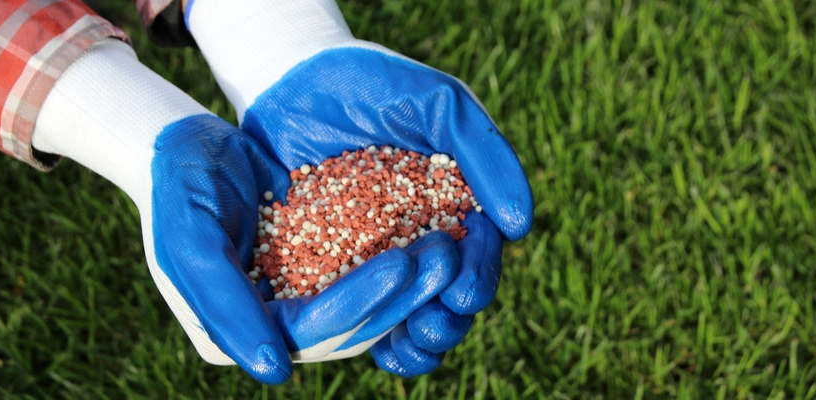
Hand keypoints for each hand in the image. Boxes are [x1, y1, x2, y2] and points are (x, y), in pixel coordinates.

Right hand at [31, 41, 428, 382]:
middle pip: (347, 325)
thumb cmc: (178, 189)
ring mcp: (294, 302)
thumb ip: (225, 308)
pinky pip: (362, 275)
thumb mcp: (191, 244)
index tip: (403, 265)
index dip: (358, 302)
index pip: (309, 331)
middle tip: (443, 256)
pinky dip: (395, 261)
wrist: (183, 146)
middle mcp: (268, 329)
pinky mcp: (314, 273)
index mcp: (234, 335)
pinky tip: (433, 234)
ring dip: (408, 283)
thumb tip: (274, 372)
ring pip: (364, 306)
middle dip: (398, 295)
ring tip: (448, 247)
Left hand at [186, 0, 533, 375]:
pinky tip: (372, 347)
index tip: (464, 292)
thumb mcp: (440, 105)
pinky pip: (351, 309)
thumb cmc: (375, 85)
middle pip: (445, 295)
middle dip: (448, 319)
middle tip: (436, 324)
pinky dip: (365, 333)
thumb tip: (521, 226)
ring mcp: (374, 256)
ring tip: (409, 342)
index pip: (478, 253)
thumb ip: (486, 155)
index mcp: (456, 206)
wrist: (295, 78)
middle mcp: (420, 238)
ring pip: (405, 313)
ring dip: (415, 339)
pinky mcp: (327, 265)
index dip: (477, 277)